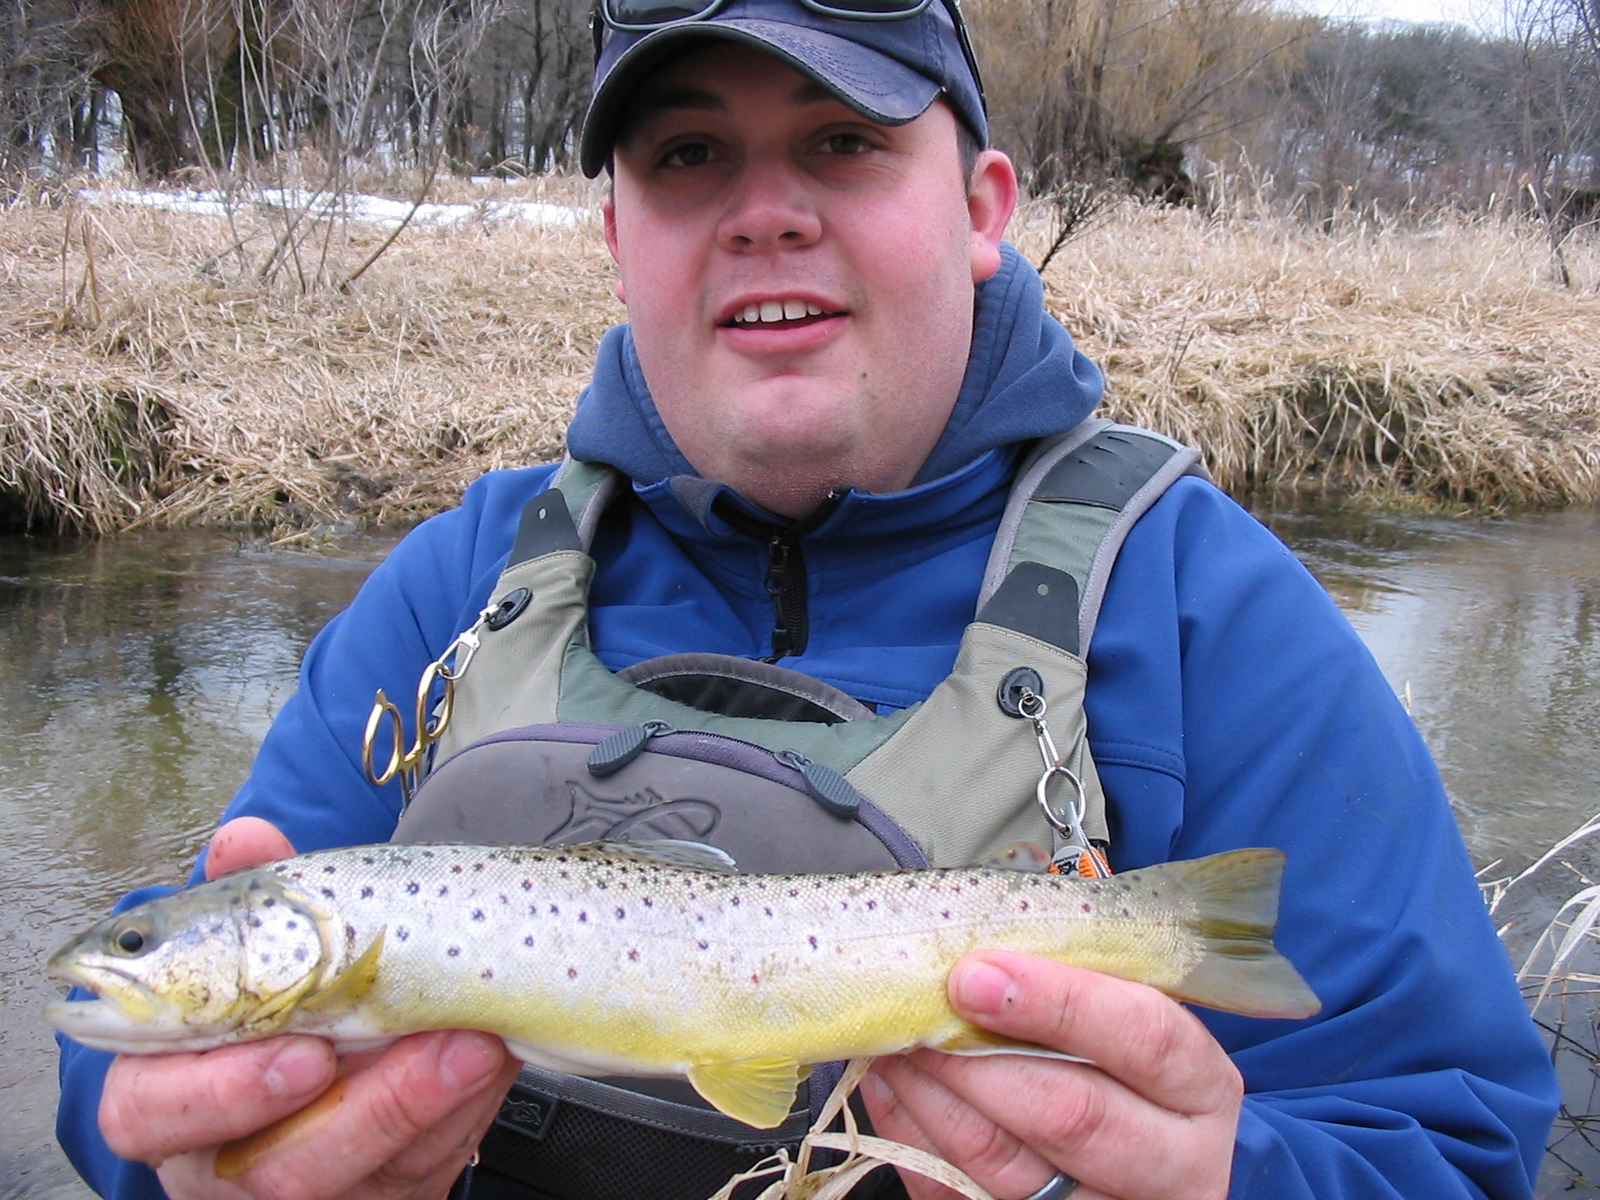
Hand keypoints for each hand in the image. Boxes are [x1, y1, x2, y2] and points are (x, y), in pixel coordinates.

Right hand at [98, 817, 520, 1199]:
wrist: (368, 1048)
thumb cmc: (296, 995)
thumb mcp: (276, 945)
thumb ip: (259, 897)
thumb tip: (243, 838)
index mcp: (170, 1092)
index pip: (148, 1112)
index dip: (213, 1092)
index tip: (301, 1050)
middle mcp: (225, 1157)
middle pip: (263, 1169)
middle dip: (350, 1111)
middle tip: (418, 1051)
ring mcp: (308, 1190)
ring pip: (353, 1179)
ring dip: (420, 1107)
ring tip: (473, 1046)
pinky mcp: (378, 1197)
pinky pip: (419, 1175)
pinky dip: (461, 1118)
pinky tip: (490, 1062)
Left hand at [860, 950, 1242, 1199]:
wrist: (1144, 1156)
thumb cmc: (1123, 1062)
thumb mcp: (1128, 1016)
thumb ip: (1074, 986)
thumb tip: (975, 951)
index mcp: (1199, 1086)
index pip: (1142, 1037)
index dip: (1057, 1002)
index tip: (975, 974)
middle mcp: (1172, 1163)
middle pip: (1071, 1113)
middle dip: (977, 1060)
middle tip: (917, 1016)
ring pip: (1006, 1163)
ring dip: (933, 1097)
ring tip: (894, 1043)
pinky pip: (965, 1194)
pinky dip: (917, 1139)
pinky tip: (895, 1090)